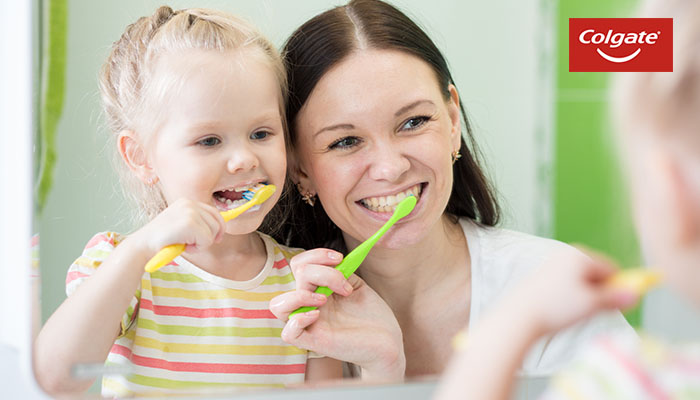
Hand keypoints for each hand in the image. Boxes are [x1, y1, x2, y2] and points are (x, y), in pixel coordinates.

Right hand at [131, 198, 225, 254]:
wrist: (144, 245)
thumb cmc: (164, 239)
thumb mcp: (182, 225)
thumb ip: (198, 222)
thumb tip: (221, 228)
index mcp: (187, 202)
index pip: (214, 212)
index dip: (218, 227)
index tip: (216, 237)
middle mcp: (189, 204)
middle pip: (217, 222)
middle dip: (210, 237)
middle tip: (193, 243)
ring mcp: (189, 212)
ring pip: (213, 232)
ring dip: (201, 244)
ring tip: (185, 243)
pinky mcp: (189, 223)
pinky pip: (207, 240)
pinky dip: (197, 248)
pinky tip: (183, 246)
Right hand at [269, 249, 405, 379]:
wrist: (388, 340)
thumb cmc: (372, 315)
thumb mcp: (356, 285)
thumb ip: (340, 271)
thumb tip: (333, 258)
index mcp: (317, 289)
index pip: (299, 264)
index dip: (316, 255)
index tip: (339, 258)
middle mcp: (309, 304)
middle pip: (296, 276)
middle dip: (322, 272)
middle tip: (344, 287)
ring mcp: (309, 323)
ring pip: (278, 305)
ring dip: (301, 295)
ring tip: (325, 299)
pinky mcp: (314, 342)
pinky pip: (289, 333)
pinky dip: (299, 320)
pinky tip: (317, 315)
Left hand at [506, 247, 638, 336]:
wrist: (520, 316)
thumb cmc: (556, 307)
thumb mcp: (592, 304)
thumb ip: (616, 298)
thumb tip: (635, 295)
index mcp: (579, 255)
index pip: (611, 268)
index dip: (619, 287)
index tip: (620, 305)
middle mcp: (564, 255)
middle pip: (596, 273)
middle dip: (600, 292)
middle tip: (593, 310)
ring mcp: (551, 265)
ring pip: (581, 282)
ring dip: (585, 297)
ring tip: (573, 312)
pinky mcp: (542, 277)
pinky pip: (566, 286)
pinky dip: (570, 298)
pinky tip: (561, 310)